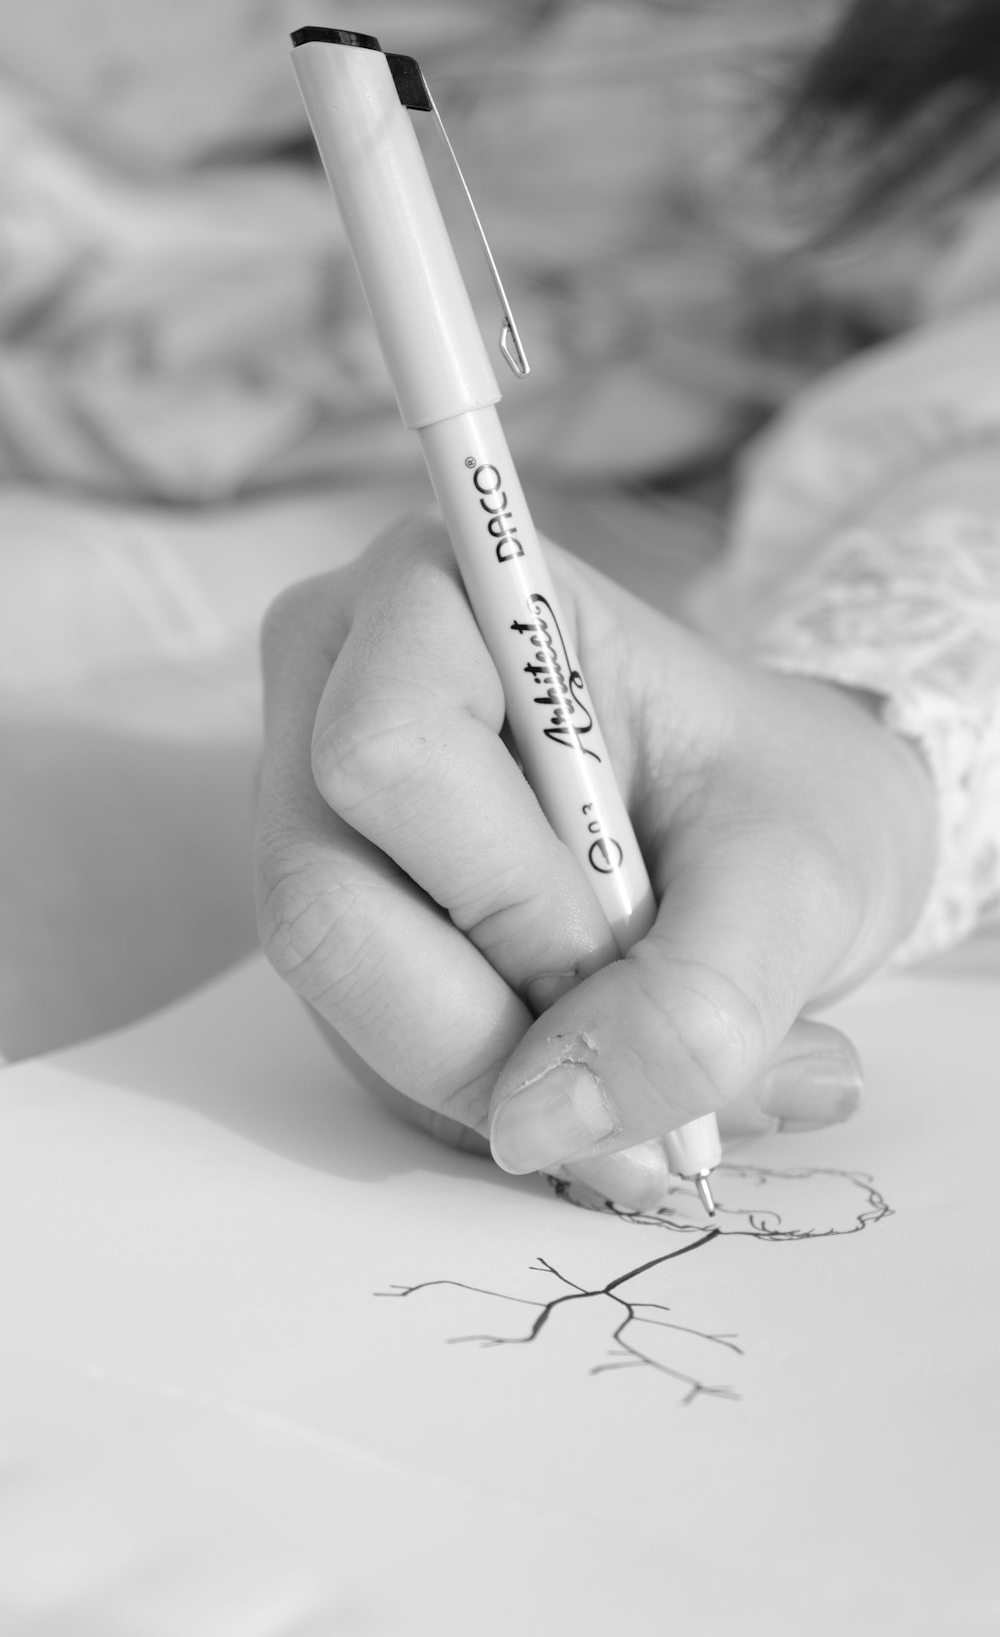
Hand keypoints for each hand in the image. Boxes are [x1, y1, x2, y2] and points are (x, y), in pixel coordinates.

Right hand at [255, 512, 936, 1209]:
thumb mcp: (801, 882)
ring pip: (339, 994)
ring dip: (512, 1076)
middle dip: (494, 1023)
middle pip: (321, 898)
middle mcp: (332, 688)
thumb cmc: (784, 800)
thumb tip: (543, 1127)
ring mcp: (313, 811)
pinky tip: (605, 1074)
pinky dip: (501, 1093)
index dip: (503, 893)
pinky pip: (368, 1047)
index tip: (631, 948)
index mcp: (440, 594)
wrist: (773, 834)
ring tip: (666, 1079)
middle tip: (647, 1060)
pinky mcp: (334, 914)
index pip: (389, 751)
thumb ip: (698, 1004)